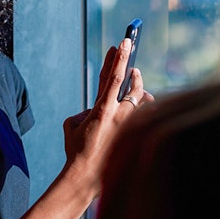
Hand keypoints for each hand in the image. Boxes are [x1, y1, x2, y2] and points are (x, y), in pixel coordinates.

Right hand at [62, 39, 153, 192]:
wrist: (86, 176)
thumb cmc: (76, 150)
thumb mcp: (72, 124)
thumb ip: (86, 110)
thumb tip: (97, 109)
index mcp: (101, 109)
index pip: (113, 77)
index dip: (119, 58)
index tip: (124, 42)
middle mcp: (119, 115)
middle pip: (132, 83)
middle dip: (130, 66)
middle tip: (130, 57)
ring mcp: (130, 126)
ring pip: (143, 98)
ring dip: (139, 88)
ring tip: (136, 80)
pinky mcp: (135, 135)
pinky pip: (146, 115)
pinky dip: (144, 108)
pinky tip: (144, 103)